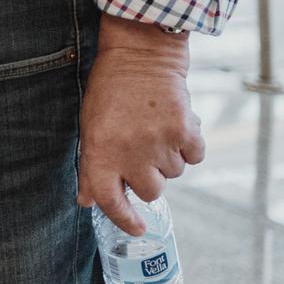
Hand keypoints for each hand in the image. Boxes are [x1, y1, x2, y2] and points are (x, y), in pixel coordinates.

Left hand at [78, 15, 204, 233]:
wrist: (140, 54)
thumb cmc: (111, 89)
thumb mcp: (90, 125)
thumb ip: (91, 166)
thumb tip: (88, 201)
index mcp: (99, 151)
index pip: (109, 199)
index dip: (123, 219)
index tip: (137, 229)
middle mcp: (129, 152)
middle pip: (151, 191)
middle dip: (149, 177)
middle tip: (142, 150)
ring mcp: (159, 143)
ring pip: (174, 174)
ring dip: (168, 158)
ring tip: (155, 128)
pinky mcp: (185, 132)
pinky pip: (195, 157)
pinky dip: (190, 146)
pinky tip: (175, 126)